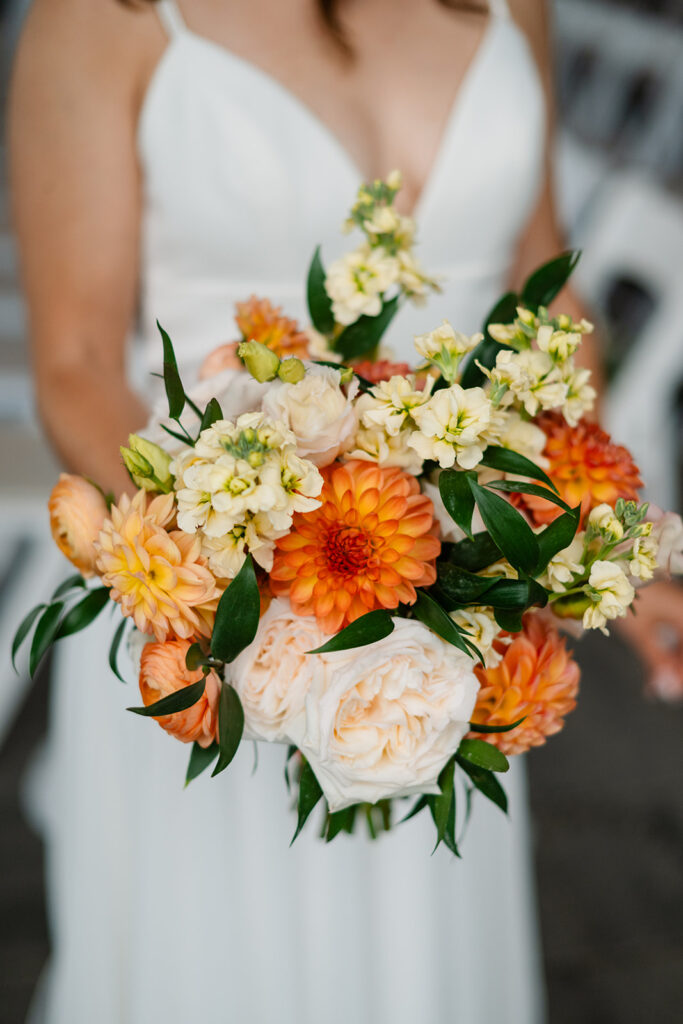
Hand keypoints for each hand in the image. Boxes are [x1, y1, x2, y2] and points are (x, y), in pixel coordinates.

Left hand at [616, 580, 682, 701]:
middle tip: (663, 689)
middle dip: (678, 671)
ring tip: (658, 680)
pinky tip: (658, 666)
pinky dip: (669, 652)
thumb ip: (656, 661)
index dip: (681, 674)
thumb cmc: (622, 595)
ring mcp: (680, 609)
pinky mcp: (670, 608)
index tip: (670, 691)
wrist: (608, 568)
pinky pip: (677, 635)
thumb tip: (665, 688)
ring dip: (674, 664)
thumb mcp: (640, 633)